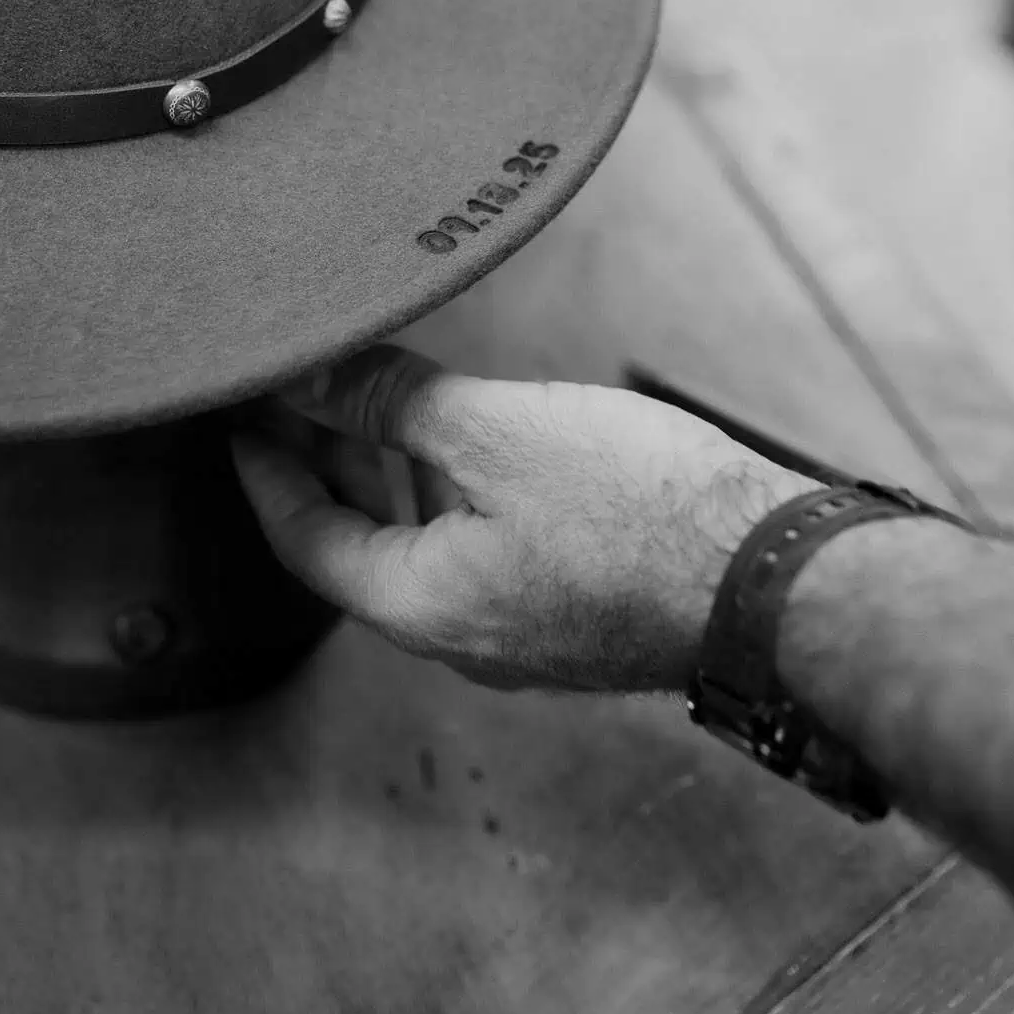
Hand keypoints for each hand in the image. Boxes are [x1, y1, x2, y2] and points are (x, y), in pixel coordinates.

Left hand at [232, 346, 809, 692]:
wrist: (771, 579)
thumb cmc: (637, 511)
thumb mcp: (495, 431)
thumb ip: (391, 403)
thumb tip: (309, 377)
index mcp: (422, 604)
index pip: (305, 540)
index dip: (266, 471)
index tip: (242, 417)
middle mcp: (463, 636)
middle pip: (362, 547)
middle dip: (325, 467)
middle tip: (297, 397)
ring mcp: (524, 632)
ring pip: (427, 548)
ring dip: (392, 478)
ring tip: (375, 403)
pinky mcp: (576, 614)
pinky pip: (484, 552)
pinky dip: (454, 495)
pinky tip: (475, 442)